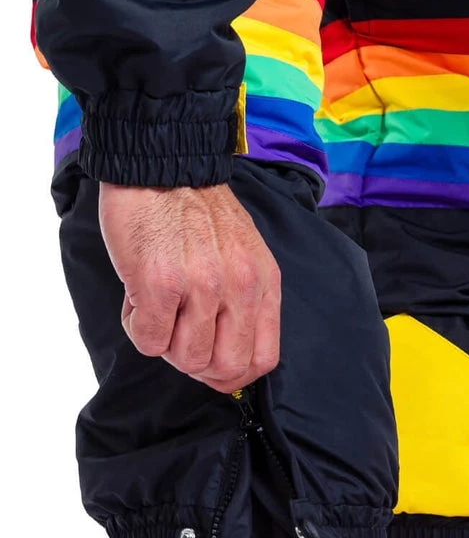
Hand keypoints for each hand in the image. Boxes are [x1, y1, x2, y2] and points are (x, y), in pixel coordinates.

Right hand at [99, 183, 280, 393]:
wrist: (160, 164)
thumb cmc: (195, 209)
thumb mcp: (243, 253)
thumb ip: (243, 300)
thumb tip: (227, 354)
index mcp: (263, 282)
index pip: (263, 359)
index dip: (234, 373)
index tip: (211, 363)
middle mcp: (239, 287)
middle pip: (225, 368)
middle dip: (197, 364)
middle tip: (177, 334)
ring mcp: (200, 287)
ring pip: (185, 359)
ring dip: (164, 342)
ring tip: (156, 306)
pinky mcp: (159, 284)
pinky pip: (148, 339)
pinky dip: (137, 327)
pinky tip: (137, 297)